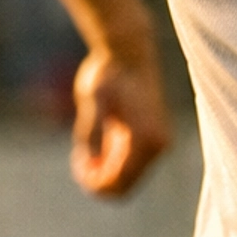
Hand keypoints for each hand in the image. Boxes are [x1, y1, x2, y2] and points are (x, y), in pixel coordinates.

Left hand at [69, 35, 171, 197]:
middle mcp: (158, 145)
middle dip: (99, 180)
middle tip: (79, 156)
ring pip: (128, 176)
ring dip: (105, 170)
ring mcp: (159, 142)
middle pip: (124, 186)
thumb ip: (92, 132)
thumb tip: (92, 163)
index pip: (119, 184)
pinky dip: (113, 161)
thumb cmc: (108, 73)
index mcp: (146, 139)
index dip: (93, 183)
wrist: (128, 50)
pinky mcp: (154, 136)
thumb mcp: (93, 101)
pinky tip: (98, 142)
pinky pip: (132, 163)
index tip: (78, 160)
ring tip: (86, 146)